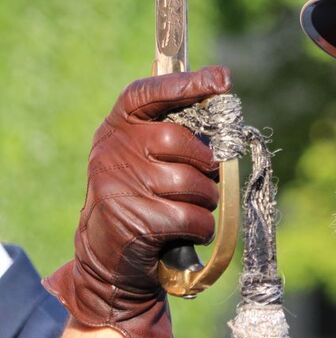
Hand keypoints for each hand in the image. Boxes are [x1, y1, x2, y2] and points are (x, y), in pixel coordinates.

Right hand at [44, 66, 230, 337]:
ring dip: (205, 200)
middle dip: (205, 163)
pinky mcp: (136, 221)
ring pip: (192, 182)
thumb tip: (224, 99)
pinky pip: (192, 216)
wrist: (110, 258)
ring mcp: (121, 187)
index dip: (186, 84)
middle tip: (204, 178)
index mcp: (119, 128)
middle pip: (180, 141)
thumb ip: (176, 130)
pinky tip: (188, 230)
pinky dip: (202, 226)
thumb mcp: (146, 157)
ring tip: (190, 207)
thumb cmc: (144, 196)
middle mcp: (113, 151)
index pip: (148, 93)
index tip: (221, 79)